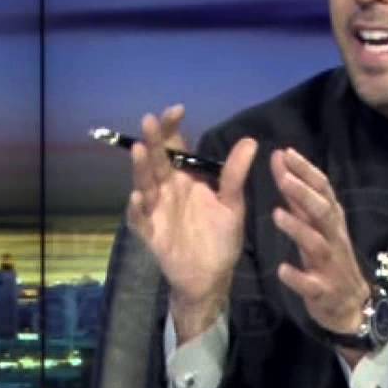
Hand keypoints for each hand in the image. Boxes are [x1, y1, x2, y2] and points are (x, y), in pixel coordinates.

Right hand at [124, 104, 258, 340]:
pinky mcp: (151, 235)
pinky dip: (137, 209)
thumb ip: (235, 174)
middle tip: (150, 120)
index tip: (177, 109)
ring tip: (139, 149)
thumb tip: (250, 140)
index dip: (172, 128)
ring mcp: (156, 212)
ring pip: (145, 185)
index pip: (174, 147)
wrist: (213, 278)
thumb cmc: (220, 239)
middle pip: (156, 161)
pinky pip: (140, 220)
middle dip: (153, 141)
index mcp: (185, 180)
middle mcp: (167, 191)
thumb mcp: (233, 204)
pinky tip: (138, 197)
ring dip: (140, 168)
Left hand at [270, 147, 370, 341]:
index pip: (323, 190)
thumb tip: (284, 165)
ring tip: (276, 214)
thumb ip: (300, 200)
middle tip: (284, 177)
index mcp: (331, 221)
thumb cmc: (330, 259)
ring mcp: (329, 265)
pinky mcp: (323, 290)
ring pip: (316, 244)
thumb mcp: (318, 227)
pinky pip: (311, 284)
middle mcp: (333, 239)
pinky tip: (282, 270)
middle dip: (304, 193)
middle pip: (322, 212)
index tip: (286, 153)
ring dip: (298, 229)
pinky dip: (297, 277)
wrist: (350, 306)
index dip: (306, 171)